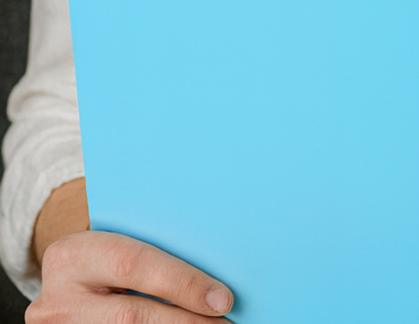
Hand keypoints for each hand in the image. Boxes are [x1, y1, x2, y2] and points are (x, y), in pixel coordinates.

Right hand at [27, 178, 232, 321]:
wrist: (68, 279)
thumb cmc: (107, 253)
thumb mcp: (119, 240)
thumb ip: (156, 247)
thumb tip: (217, 268)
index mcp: (73, 256)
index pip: (134, 266)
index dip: (182, 284)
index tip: (223, 299)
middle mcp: (58, 300)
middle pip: (131, 315)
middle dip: (185, 321)